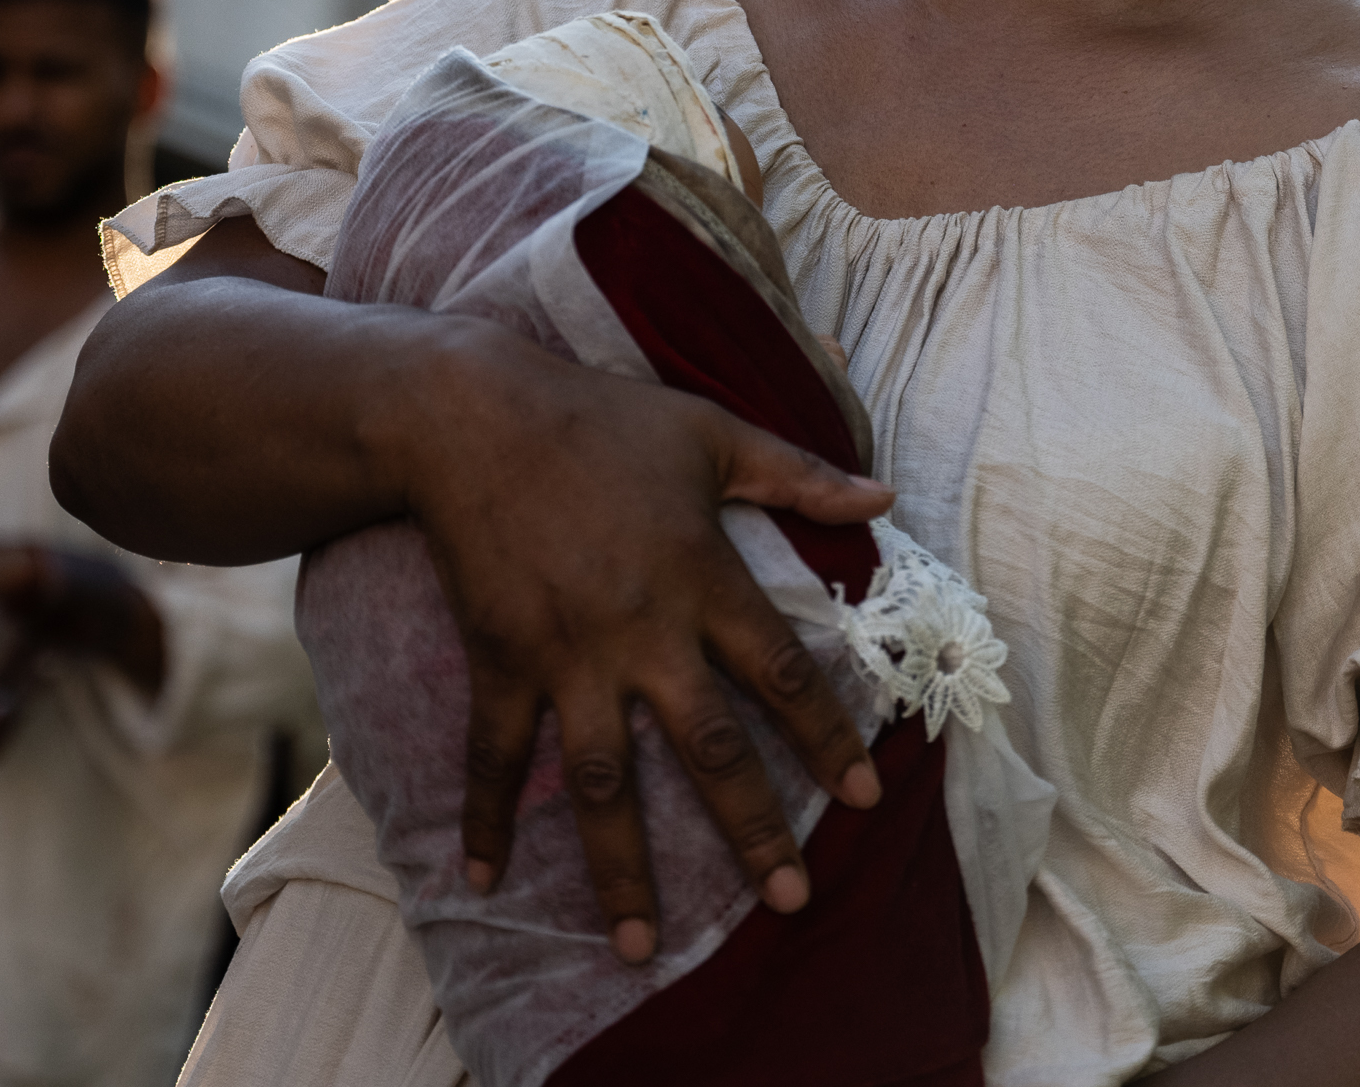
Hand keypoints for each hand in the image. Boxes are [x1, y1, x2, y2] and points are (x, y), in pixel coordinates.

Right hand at [405, 317, 892, 964]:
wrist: (473, 414)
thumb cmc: (603, 420)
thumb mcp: (713, 433)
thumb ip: (801, 475)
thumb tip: (886, 496)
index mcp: (703, 577)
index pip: (782, 675)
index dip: (829, 739)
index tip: (867, 796)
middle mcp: (642, 632)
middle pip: (710, 751)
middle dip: (754, 831)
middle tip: (792, 899)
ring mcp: (566, 656)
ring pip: (603, 783)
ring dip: (622, 869)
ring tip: (642, 945)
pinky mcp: (500, 662)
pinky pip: (493, 754)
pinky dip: (484, 817)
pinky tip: (482, 878)